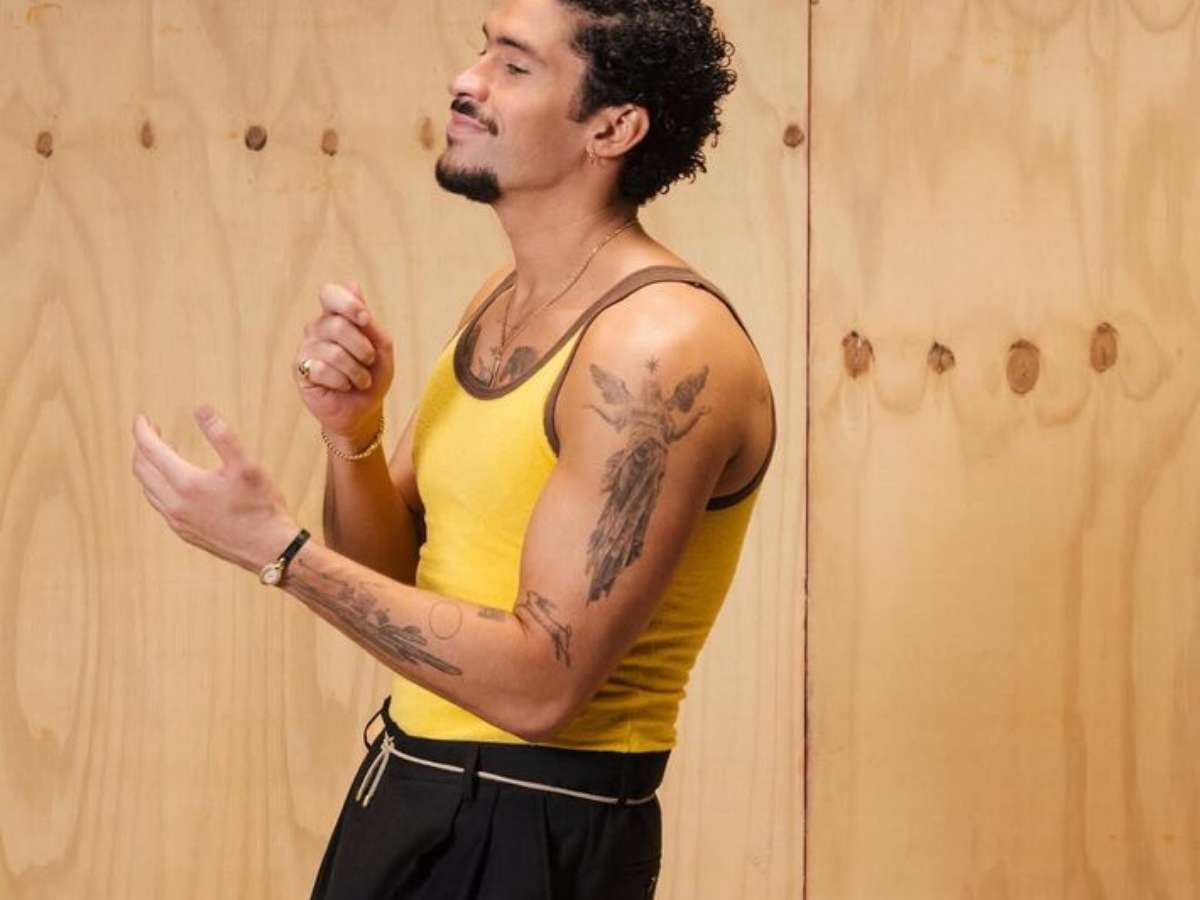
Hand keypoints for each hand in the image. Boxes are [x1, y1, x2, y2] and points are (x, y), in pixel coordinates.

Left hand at [131, 405, 300, 573]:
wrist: (269, 549)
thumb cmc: (262, 507)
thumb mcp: (247, 465)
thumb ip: (222, 435)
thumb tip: (201, 409)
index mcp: (187, 484)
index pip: (150, 450)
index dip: (142, 431)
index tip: (142, 418)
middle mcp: (175, 504)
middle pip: (142, 469)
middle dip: (142, 447)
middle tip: (152, 431)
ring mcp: (177, 521)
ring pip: (148, 489)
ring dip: (149, 467)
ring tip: (166, 451)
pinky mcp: (184, 532)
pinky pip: (160, 504)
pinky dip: (159, 486)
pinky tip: (178, 481)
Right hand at [295, 279, 394, 443]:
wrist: (365, 410)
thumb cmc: (373, 375)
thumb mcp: (381, 346)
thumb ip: (368, 320)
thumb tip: (352, 283)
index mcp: (337, 317)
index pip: (329, 294)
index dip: (347, 304)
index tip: (365, 320)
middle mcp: (317, 328)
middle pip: (336, 325)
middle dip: (362, 348)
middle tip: (369, 361)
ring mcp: (307, 348)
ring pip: (333, 351)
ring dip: (356, 371)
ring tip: (360, 380)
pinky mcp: (301, 370)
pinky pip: (322, 370)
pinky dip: (342, 382)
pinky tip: (343, 387)